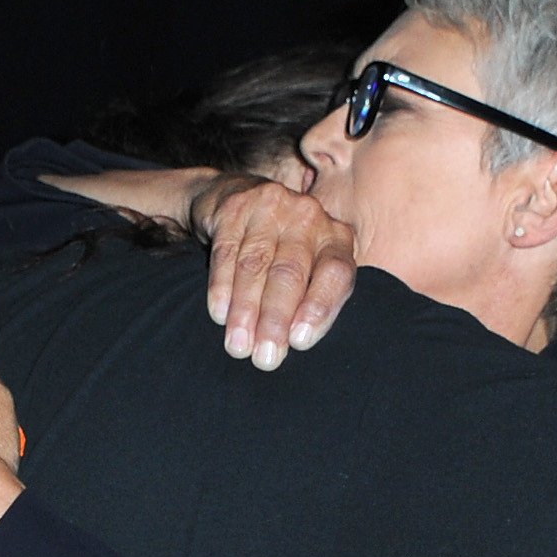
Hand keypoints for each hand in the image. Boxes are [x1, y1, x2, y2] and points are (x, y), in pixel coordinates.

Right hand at [187, 174, 355, 369]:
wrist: (237, 199)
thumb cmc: (282, 252)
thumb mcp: (310, 271)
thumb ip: (314, 301)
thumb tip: (296, 343)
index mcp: (336, 238)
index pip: (336, 273)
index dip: (319, 307)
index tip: (298, 341)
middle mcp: (308, 217)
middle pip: (290, 273)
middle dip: (275, 319)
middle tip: (265, 357)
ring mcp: (271, 206)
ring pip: (255, 265)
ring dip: (245, 310)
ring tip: (238, 345)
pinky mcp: (235, 207)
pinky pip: (227, 253)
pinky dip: (222, 287)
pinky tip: (220, 314)